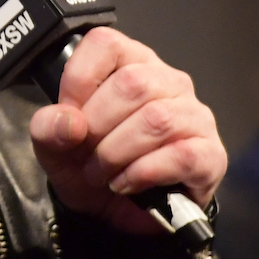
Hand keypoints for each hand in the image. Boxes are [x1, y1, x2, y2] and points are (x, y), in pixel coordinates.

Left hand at [27, 27, 225, 234]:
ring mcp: (194, 116)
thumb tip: (69, 121)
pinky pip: (182, 155)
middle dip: (97, 126)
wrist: (115, 215)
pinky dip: (144, 173)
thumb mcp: (54, 148)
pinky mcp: (210, 154)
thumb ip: (48, 128)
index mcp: (129, 63)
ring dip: (117, 153)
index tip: (70, 115)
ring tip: (102, 173)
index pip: (106, 43)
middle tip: (86, 154)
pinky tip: (126, 183)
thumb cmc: (89, 167)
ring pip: (157, 119)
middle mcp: (167, 81)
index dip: (79, 80)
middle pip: (132, 83)